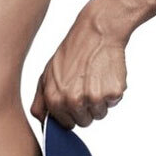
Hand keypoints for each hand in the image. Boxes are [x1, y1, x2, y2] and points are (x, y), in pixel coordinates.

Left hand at [32, 13, 127, 130]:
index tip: (73, 95)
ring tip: (95, 77)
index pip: (67, 125)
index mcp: (55, 99)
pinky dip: (112, 92)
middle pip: (84, 122)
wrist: (97, 31)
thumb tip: (43, 124)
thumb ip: (41, 102)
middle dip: (86, 108)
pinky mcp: (113, 93)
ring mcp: (94, 98)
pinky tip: (105, 74)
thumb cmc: (72, 51)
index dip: (71, 112)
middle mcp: (74, 101)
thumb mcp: (47, 73)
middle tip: (85, 83)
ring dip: (100, 101)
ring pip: (100, 114)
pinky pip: (113, 103)